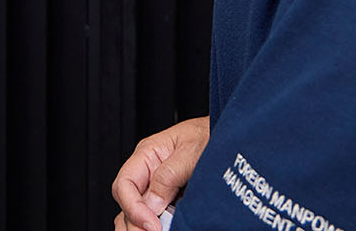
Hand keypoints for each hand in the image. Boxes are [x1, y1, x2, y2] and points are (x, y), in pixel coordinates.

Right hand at [111, 116, 209, 230]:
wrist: (231, 136)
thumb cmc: (210, 134)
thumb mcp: (191, 151)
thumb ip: (168, 175)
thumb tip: (152, 204)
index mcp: (147, 154)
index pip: (124, 185)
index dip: (134, 208)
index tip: (152, 225)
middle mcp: (147, 172)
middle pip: (127, 204)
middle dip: (136, 223)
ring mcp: (157, 188)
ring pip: (135, 213)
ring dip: (141, 227)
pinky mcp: (170, 201)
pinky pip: (153, 217)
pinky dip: (154, 227)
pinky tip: (165, 229)